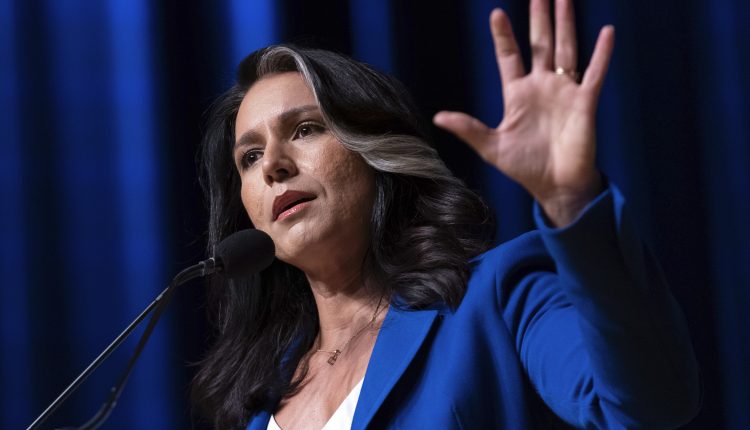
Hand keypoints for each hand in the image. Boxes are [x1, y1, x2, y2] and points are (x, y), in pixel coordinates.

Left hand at [433, 0, 614, 226]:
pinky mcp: (585, 102)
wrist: (556, 186)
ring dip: (566, 24)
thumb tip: (438, 117)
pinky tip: (606, 31)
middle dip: (539, 17)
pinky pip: (594, 73)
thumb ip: (468, 128)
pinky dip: (601, 53)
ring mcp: (564, 92)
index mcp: (518, 94)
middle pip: (540, 44)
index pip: (509, 57)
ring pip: (566, 49)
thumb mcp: (492, 147)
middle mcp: (541, 87)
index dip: (503, 36)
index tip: (496, 13)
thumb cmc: (525, 168)